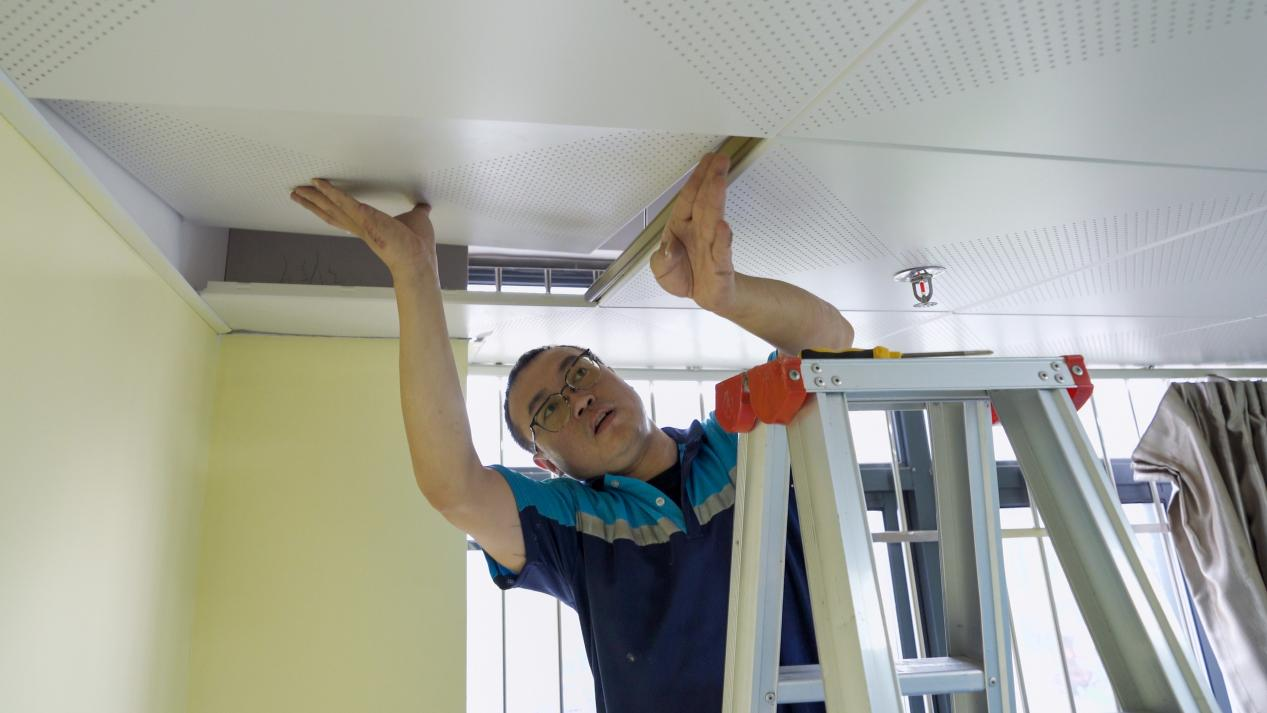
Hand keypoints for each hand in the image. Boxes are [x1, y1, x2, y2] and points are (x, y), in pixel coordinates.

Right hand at [290, 179, 435, 280]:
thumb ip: (417, 213)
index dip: (328, 207)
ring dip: (313, 197)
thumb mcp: (417, 221)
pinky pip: (344, 201)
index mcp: (368, 228)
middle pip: (330, 212)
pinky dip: (332, 191)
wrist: (418, 259)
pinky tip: (320, 183)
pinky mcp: (365, 218)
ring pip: (331, 207)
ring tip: (298, 190)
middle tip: (296, 193)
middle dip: (312, 202)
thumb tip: (424, 207)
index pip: (343, 216)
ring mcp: (361, 223)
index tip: (317, 201)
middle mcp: (360, 227)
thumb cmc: (417, 246)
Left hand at [650, 153, 735, 313]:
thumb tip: (668, 248)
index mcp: (682, 226)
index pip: (689, 198)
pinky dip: (722, 239)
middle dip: (710, 179)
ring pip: (713, 219)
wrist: (708, 297)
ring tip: (720, 179)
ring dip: (716, 198)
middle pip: (704, 202)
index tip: (707, 161)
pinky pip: (721, 250)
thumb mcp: (662, 270)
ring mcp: (712, 246)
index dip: (696, 179)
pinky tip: (723, 226)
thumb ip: (661, 259)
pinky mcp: (721, 265)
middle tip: (720, 159)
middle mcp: (699, 231)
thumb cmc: (686, 276)